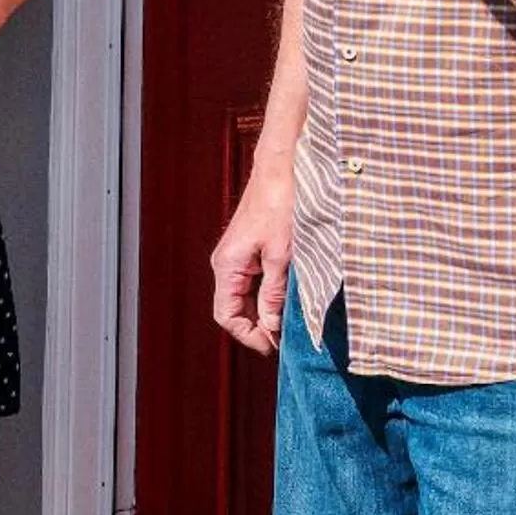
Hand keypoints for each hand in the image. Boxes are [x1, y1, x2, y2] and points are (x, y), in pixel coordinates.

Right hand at [210, 162, 294, 354]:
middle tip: (285, 338)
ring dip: (263, 312)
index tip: (274, 347)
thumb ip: (273, 296)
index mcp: (227, 266)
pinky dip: (267, 295)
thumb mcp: (282, 256)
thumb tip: (270, 327)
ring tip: (289, 320)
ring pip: (244, 297)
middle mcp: (226, 262)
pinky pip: (252, 282)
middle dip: (257, 327)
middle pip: (234, 309)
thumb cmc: (281, 205)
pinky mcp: (249, 248)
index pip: (226, 316)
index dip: (249, 336)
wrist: (283, 168)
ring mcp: (237, 255)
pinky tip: (286, 298)